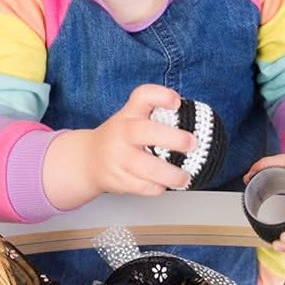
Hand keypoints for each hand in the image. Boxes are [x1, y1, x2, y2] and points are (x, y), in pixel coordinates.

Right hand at [43, 85, 193, 208]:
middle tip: (192, 144)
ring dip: (171, 175)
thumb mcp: (132, 118)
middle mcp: (122, 132)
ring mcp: (118, 156)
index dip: (161, 96)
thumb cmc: (120, 138)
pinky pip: (143, 186)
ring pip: (147, 167)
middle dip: (173, 138)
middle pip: (145, 131)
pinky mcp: (117, 178)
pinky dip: (157, 188)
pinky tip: (163, 185)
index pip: (143, 96)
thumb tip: (196, 127)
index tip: (176, 102)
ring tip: (184, 177)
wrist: (88, 160)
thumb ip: (157, 116)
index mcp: (130, 113)